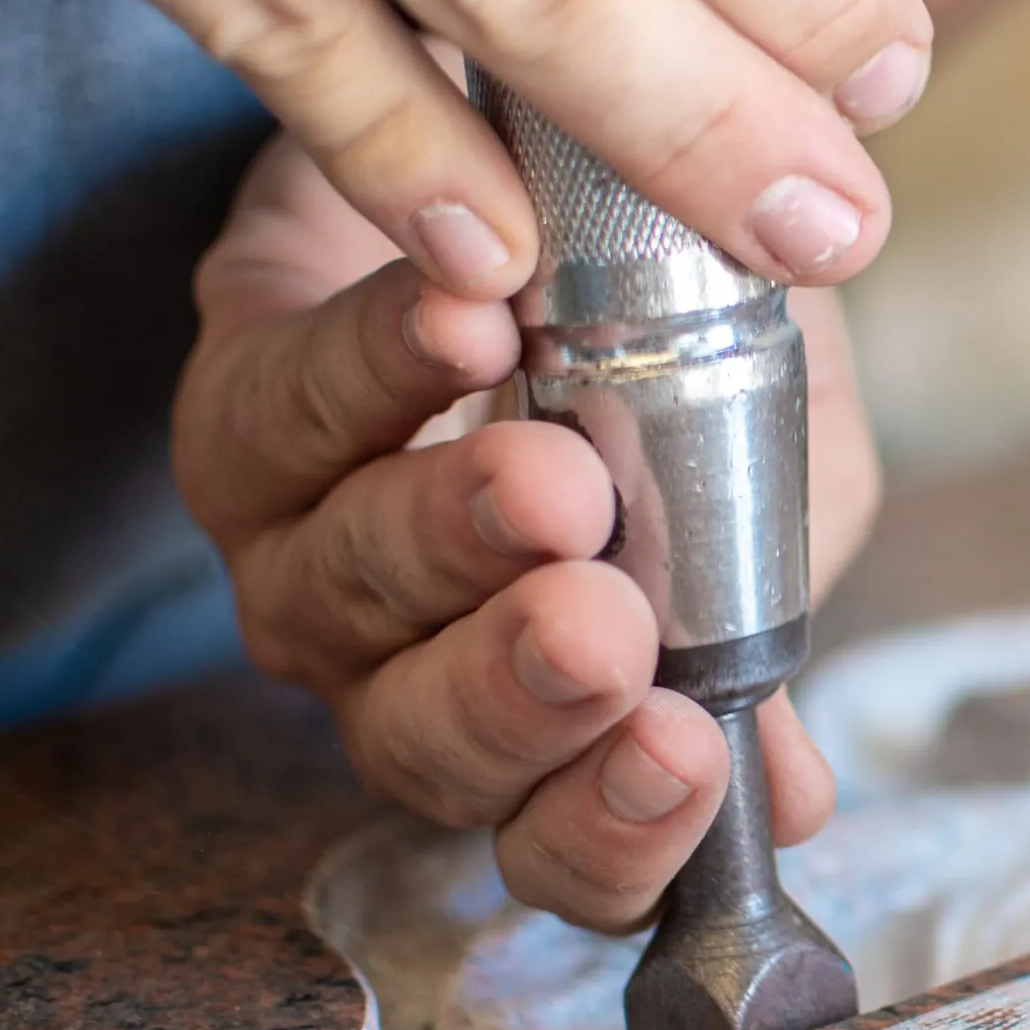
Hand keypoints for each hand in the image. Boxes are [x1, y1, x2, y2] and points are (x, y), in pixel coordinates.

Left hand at [174, 134, 882, 929]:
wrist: (563, 180)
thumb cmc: (668, 355)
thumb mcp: (753, 485)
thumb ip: (758, 626)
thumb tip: (791, 793)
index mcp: (537, 722)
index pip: (561, 848)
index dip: (617, 830)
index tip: (691, 750)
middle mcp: (400, 670)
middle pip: (423, 741)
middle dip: (514, 693)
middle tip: (599, 629)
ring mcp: (301, 551)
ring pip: (345, 589)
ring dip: (449, 539)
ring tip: (551, 477)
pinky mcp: (237, 407)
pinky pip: (284, 409)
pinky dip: (378, 366)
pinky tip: (471, 320)